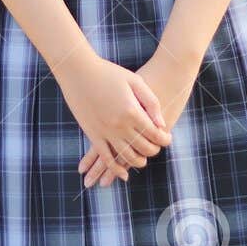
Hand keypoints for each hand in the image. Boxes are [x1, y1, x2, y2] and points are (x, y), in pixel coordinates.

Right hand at [55, 52, 171, 188]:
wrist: (79, 71)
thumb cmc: (108, 72)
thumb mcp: (135, 81)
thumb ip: (151, 103)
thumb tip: (161, 124)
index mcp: (132, 111)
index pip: (154, 134)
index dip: (164, 139)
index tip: (167, 138)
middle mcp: (119, 125)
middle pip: (143, 147)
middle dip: (154, 150)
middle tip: (157, 146)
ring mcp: (105, 132)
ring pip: (126, 156)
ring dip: (138, 161)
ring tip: (144, 158)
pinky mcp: (92, 134)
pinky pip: (105, 157)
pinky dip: (115, 169)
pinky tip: (124, 174)